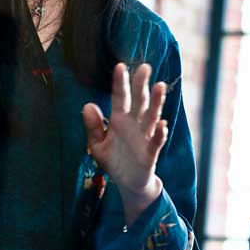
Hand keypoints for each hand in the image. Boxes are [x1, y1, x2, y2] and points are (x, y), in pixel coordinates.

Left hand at [82, 63, 168, 202]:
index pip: (120, 98)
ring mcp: (144, 137)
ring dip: (156, 102)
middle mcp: (134, 124)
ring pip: (151, 116)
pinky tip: (162, 125)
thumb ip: (93, 127)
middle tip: (144, 67)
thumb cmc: (114, 160)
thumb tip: (87, 106)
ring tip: (159, 86)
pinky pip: (156, 142)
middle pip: (139, 101)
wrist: (128, 183)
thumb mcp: (97, 145)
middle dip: (141, 85)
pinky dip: (160, 134)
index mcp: (120, 120)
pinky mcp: (150, 153)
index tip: (120, 66)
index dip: (120, 83)